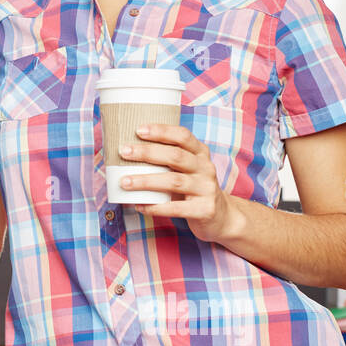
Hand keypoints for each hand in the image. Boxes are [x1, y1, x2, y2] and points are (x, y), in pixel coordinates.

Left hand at [120, 123, 235, 244]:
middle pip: (175, 156)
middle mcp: (205, 168)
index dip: (161, 131)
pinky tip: (139, 205)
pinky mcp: (204, 210)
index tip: (138, 130)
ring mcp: (206, 189)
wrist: (221, 216)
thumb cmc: (194, 188)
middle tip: (124, 152)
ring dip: (146, 181)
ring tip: (125, 182)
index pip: (182, 136)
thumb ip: (167, 160)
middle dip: (147, 152)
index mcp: (200, 153)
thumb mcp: (188, 169)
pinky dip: (155, 207)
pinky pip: (176, 208)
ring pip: (174, 181)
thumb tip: (128, 153)